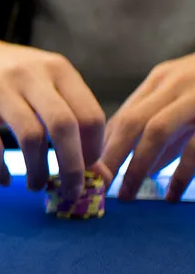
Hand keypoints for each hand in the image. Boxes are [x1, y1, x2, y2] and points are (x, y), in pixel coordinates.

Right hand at [0, 29, 104, 197]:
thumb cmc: (5, 77)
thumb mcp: (41, 83)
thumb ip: (70, 118)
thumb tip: (100, 175)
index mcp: (56, 68)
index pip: (90, 115)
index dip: (94, 150)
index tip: (88, 169)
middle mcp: (28, 73)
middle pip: (64, 127)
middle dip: (73, 167)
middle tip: (72, 190)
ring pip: (31, 138)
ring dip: (38, 172)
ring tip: (36, 185)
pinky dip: (0, 170)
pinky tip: (2, 179)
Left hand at [100, 53, 194, 201]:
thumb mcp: (185, 99)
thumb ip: (164, 126)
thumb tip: (140, 166)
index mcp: (163, 79)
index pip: (123, 113)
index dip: (103, 144)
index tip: (88, 169)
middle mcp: (178, 84)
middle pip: (133, 121)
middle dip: (111, 155)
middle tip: (97, 183)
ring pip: (158, 131)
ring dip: (138, 165)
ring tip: (126, 194)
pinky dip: (180, 172)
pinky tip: (169, 193)